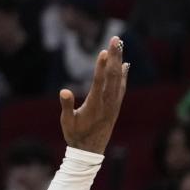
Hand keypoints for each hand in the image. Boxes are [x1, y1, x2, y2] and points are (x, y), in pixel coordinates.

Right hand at [59, 36, 128, 153]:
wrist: (90, 150)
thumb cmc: (75, 135)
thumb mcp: (67, 122)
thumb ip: (67, 106)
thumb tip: (64, 91)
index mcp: (95, 105)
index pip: (99, 81)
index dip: (101, 66)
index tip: (104, 51)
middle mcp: (108, 102)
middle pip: (112, 75)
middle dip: (114, 56)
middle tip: (115, 39)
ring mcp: (114, 104)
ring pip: (118, 79)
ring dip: (119, 61)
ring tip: (120, 45)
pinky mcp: (115, 106)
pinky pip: (121, 87)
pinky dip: (123, 74)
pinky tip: (125, 66)